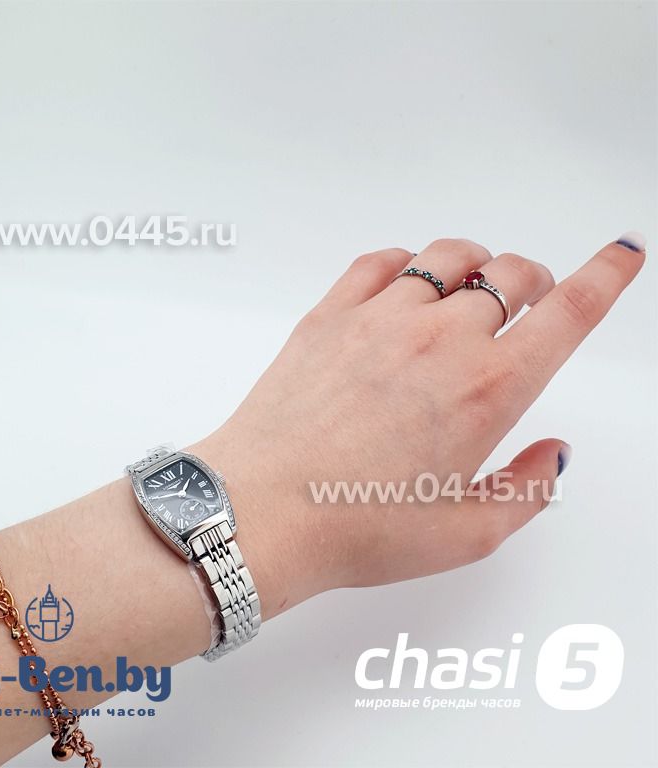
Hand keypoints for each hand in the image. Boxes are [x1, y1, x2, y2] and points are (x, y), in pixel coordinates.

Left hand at [188, 235, 644, 613]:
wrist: (263, 511)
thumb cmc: (358, 528)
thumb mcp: (466, 534)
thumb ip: (528, 490)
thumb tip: (554, 453)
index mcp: (488, 389)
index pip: (569, 311)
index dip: (606, 274)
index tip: (624, 253)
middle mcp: (440, 339)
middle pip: (511, 274)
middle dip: (534, 281)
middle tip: (529, 300)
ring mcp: (380, 318)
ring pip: (449, 256)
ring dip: (476, 263)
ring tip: (471, 286)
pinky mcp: (329, 314)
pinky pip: (379, 261)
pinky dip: (407, 262)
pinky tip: (406, 283)